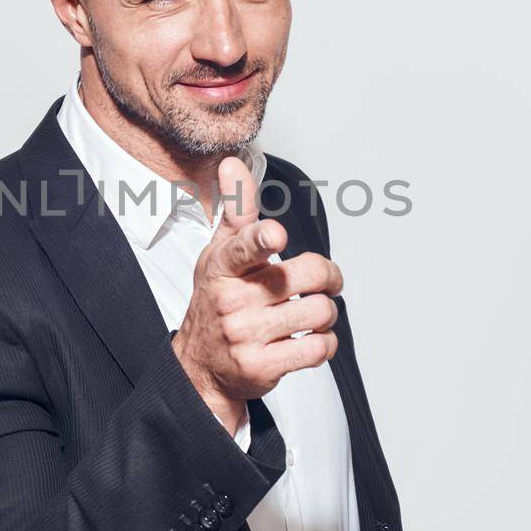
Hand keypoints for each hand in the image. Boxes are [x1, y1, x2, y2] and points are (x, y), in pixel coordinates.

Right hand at [171, 156, 343, 432]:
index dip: (262, 240)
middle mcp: (232, 300)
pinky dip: (324, 342)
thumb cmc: (218, 300)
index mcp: (223, 266)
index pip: (242, 248)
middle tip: (326, 281)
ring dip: (326, 313)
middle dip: (328, 277)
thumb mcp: (219, 253)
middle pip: (306, 276)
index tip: (275, 235)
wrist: (201, 365)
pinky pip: (318, 348)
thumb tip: (233, 163)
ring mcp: (245, 335)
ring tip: (312, 313)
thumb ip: (236, 210)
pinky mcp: (262, 367)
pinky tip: (310, 338)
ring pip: (319, 312)